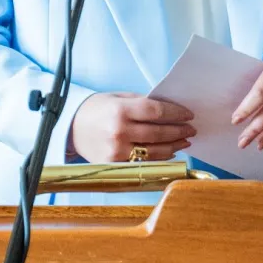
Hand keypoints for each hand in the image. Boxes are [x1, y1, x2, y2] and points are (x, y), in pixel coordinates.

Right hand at [69, 92, 195, 162]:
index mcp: (120, 110)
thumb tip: (171, 110)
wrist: (71, 127)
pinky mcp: (115, 165)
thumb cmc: (97, 109)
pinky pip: (144, 162)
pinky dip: (160, 157)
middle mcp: (119, 132)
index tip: (188, 114)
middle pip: (159, 132)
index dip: (176, 114)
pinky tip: (169, 151)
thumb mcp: (119, 98)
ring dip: (174, 146)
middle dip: (179, 130)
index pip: (156, 112)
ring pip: (155, 151)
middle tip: (191, 128)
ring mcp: (117, 151)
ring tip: (184, 141)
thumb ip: (143, 103)